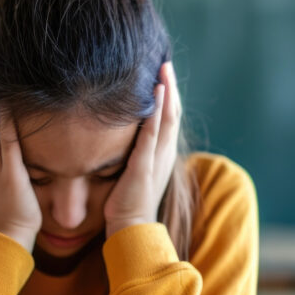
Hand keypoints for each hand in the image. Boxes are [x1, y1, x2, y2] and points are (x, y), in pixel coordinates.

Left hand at [104, 62, 180, 236]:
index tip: (164, 76)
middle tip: (167, 64)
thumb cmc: (127, 206)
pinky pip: (153, 133)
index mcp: (162, 156)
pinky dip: (156, 111)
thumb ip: (132, 156)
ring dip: (167, 92)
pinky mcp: (145, 164)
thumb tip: (122, 140)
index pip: (169, 120)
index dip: (169, 98)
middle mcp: (164, 154)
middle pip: (173, 113)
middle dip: (171, 88)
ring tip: (164, 70)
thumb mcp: (133, 175)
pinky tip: (156, 92)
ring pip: (167, 119)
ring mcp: (157, 159)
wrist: (131, 230)